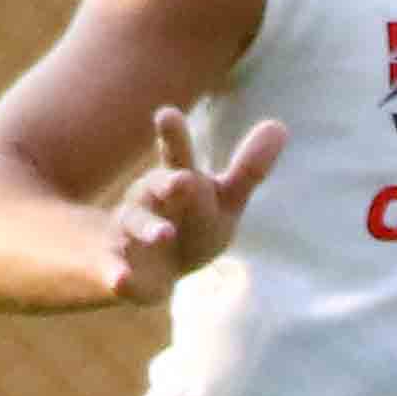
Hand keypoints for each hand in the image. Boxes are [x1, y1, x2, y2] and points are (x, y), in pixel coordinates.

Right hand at [102, 107, 284, 302]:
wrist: (144, 265)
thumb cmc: (191, 221)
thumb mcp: (223, 198)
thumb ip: (249, 169)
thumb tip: (281, 125)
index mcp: (175, 180)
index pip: (178, 155)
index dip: (174, 136)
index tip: (167, 113)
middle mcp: (147, 200)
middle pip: (156, 187)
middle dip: (168, 184)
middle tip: (183, 181)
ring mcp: (128, 233)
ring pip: (135, 226)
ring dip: (149, 229)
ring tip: (166, 235)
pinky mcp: (119, 269)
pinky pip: (115, 272)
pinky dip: (118, 276)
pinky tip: (122, 281)